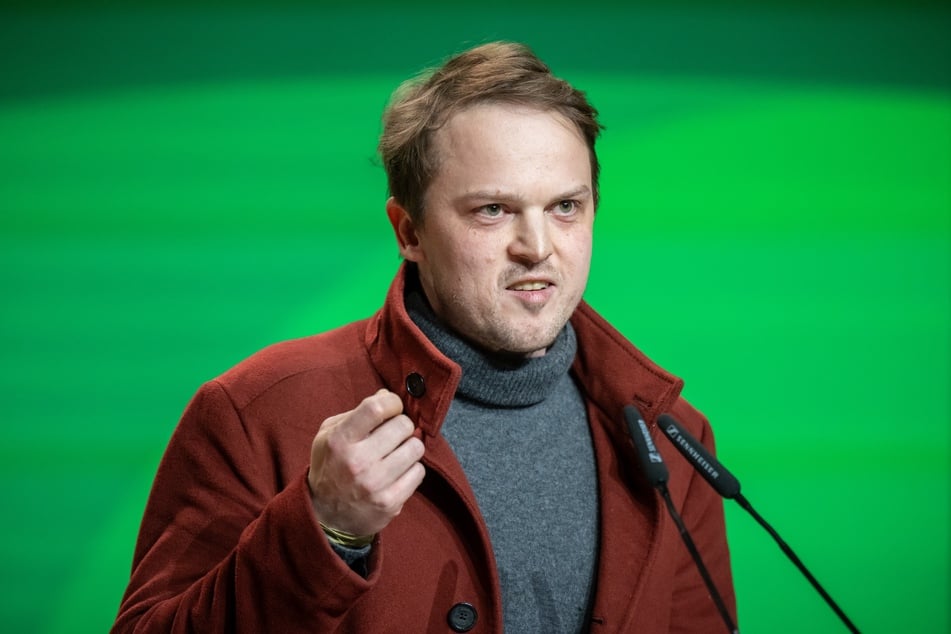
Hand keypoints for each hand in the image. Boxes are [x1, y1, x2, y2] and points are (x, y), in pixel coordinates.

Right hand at [307, 389, 424, 537]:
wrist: (326, 516)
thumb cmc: (330, 466)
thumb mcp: (329, 435)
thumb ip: (357, 413)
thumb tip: (387, 395)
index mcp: (339, 440)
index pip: (376, 408)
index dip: (392, 402)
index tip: (393, 407)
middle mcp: (357, 462)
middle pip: (403, 426)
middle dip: (402, 426)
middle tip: (393, 434)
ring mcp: (375, 484)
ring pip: (416, 448)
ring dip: (409, 448)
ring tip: (396, 453)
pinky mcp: (390, 502)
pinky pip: (419, 473)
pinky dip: (412, 469)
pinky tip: (398, 472)